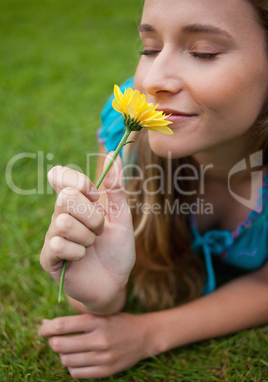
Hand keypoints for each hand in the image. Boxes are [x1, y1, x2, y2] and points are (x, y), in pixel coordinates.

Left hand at [38, 312, 151, 378]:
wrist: (144, 336)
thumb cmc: (116, 321)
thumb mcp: (99, 314)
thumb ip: (74, 320)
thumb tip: (45, 325)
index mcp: (96, 321)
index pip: (61, 326)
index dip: (46, 328)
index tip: (42, 329)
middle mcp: (99, 339)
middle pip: (60, 345)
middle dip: (52, 342)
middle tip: (55, 339)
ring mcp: (102, 357)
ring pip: (66, 360)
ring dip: (62, 354)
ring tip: (69, 348)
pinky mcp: (105, 371)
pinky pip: (76, 373)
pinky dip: (72, 366)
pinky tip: (78, 358)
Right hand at [40, 154, 135, 308]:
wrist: (115, 282)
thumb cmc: (117, 250)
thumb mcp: (122, 218)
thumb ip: (116, 190)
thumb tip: (115, 158)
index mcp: (77, 203)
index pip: (59, 175)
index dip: (78, 181)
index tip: (95, 195)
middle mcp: (60, 216)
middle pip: (65, 197)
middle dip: (92, 215)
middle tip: (100, 230)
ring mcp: (52, 236)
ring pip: (63, 222)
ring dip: (87, 236)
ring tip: (92, 245)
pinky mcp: (48, 258)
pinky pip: (57, 244)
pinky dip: (78, 252)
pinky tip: (82, 258)